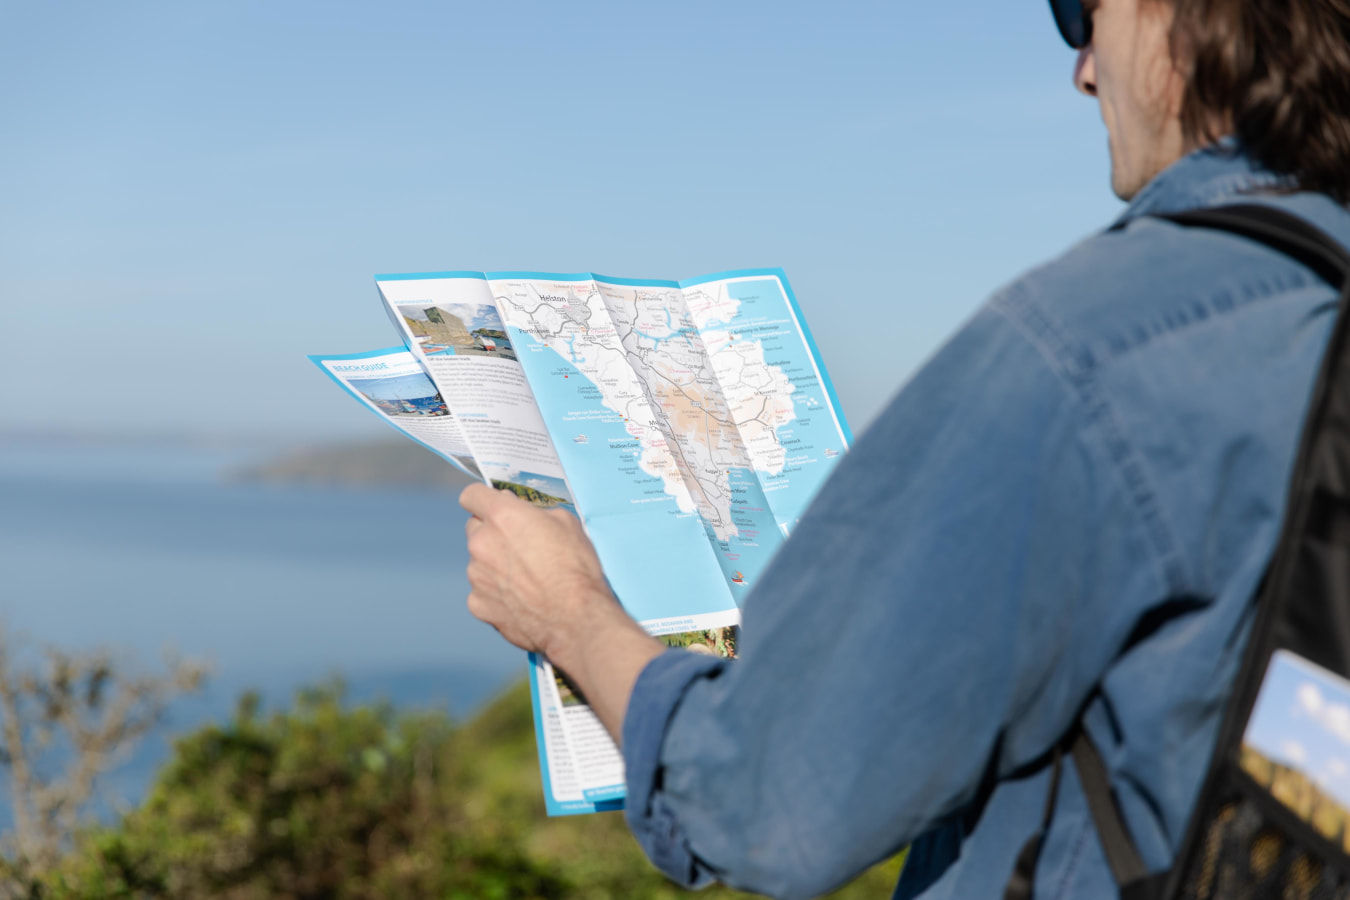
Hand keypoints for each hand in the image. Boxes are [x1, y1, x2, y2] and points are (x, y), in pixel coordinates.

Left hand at [458, 483, 664, 739]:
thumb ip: (537, 514)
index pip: (471, 495)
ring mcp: (476, 575)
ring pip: (479, 562)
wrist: (576, 620)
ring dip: (495, 565)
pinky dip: (496, 594)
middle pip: (474, 528)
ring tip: (526, 580)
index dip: (484, 499)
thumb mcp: (568, 523)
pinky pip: (482, 592)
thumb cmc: (577, 569)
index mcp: (502, 516)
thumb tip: (527, 516)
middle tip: (519, 546)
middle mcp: (481, 542)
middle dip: (492, 533)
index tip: (494, 507)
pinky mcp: (478, 604)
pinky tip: (521, 600)